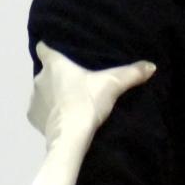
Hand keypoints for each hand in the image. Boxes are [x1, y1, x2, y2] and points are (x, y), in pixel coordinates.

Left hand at [29, 45, 151, 137]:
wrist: (71, 137)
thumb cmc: (87, 102)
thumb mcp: (113, 84)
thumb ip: (131, 73)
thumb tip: (151, 65)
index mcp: (54, 64)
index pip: (43, 48)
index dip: (49, 49)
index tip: (58, 53)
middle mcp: (39, 78)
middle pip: (46, 72)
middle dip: (56, 77)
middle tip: (74, 83)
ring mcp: (33, 99)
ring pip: (42, 92)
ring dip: (52, 96)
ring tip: (68, 103)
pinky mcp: (33, 118)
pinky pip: (39, 111)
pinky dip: (47, 114)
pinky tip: (60, 118)